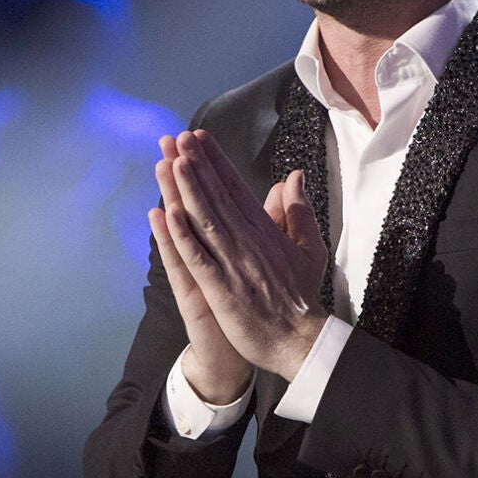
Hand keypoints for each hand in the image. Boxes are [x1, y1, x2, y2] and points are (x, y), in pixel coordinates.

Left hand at [163, 129, 328, 380]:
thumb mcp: (309, 247)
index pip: (236, 188)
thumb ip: (298, 211)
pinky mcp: (221, 288)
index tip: (199, 138)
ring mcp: (234, 264)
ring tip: (172, 161)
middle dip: (198, 165)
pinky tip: (168, 214)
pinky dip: (183, 235)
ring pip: (206, 220)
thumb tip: (292, 178)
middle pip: (218, 197)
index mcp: (266, 231)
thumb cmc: (302, 296)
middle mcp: (248, 242)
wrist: (301, 340)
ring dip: (188, 190)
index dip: (216, 161)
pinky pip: (198, 257)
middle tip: (179, 137)